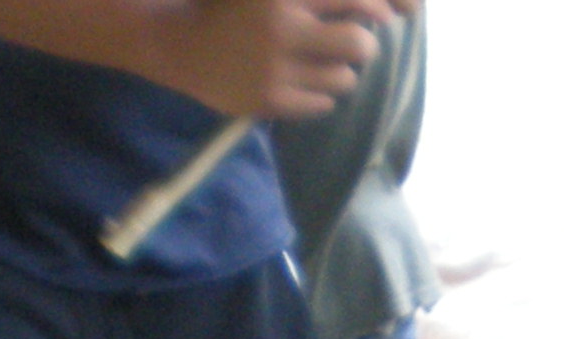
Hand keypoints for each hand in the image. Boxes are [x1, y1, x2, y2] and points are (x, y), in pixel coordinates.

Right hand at [141, 0, 408, 115]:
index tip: (381, 15)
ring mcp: (276, 67)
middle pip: (359, 45)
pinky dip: (320, 94)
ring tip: (320, 64)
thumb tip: (384, 10)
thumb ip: (315, 1)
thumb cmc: (234, 8)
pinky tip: (301, 83)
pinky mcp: (271, 101)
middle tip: (353, 44)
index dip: (376, 9)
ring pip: (344, 78)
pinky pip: (324, 103)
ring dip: (341, 71)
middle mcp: (280, 26)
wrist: (179, 43)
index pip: (354, 0)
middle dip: (363, 45)